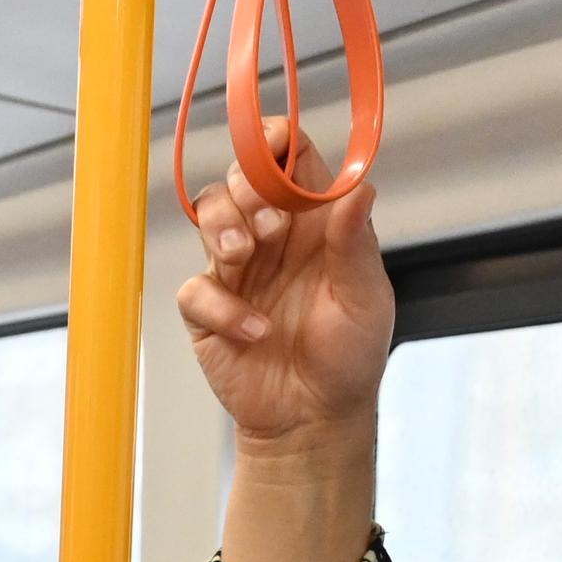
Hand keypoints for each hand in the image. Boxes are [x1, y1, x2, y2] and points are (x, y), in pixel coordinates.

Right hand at [170, 129, 391, 453]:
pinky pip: (196, 288)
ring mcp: (239, 271)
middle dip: (247, 190)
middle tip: (269, 226)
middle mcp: (274, 239)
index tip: (272, 146)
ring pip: (210, 216)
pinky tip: (254, 330)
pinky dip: (221, 306)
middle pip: (241, 178)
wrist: (313, 419)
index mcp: (316, 224)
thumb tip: (359, 188)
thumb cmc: (349, 357)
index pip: (291, 160)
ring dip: (223, 229)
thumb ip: (355, 243)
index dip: (276, 142)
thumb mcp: (366, 298)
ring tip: (245, 256)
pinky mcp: (209, 310)